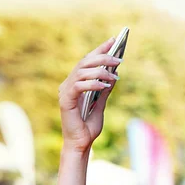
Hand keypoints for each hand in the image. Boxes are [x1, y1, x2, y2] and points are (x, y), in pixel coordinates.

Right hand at [58, 37, 121, 152]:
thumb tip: (114, 74)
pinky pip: (78, 86)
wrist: (81, 144)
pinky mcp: (65, 100)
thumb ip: (105, 90)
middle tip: (119, 59)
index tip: (113, 41)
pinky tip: (104, 85)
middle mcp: (68, 84)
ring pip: (81, 72)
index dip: (99, 49)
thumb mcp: (101, 105)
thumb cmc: (89, 126)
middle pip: (84, 63)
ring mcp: (65, 92)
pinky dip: (92, 83)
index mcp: (77, 83)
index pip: (87, 61)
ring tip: (114, 75)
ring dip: (99, 71)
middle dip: (102, 57)